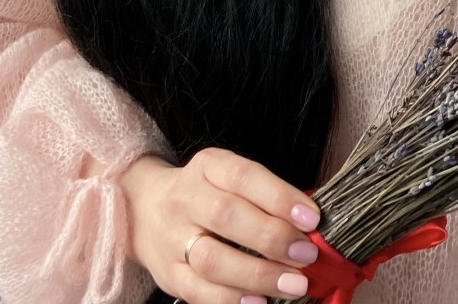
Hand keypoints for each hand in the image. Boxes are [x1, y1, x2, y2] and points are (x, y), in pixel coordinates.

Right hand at [110, 148, 320, 303]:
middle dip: (273, 237)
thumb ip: (265, 195)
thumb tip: (309, 225)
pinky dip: (231, 300)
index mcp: (208, 167)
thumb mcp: (229, 177)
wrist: (145, 208)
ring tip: (294, 284)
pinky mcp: (168, 274)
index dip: (279, 197)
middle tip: (307, 254)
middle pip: (227, 216)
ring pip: (212, 258)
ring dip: (258, 275)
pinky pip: (198, 291)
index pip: (244, 177)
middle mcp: (186, 198)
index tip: (312, 218)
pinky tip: (260, 302)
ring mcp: (173, 238)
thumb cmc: (206, 192)